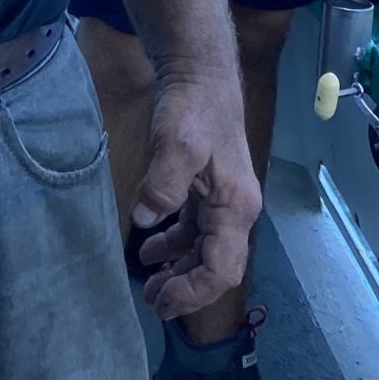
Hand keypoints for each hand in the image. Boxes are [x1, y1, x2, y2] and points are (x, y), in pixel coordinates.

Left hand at [128, 73, 261, 321]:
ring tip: (149, 284)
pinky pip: (196, 231)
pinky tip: (151, 249)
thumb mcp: (176, 145)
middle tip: (153, 303)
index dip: (193, 291)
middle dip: (187, 290)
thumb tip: (143, 221)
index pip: (221, 268)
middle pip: (217, 266)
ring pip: (206, 251)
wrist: (201, 76)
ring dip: (179, 271)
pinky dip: (176, 245)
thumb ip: (162, 185)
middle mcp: (235, 211)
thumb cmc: (193, 109)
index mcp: (235, 208)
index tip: (161, 299)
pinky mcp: (208, 191)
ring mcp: (223, 201)